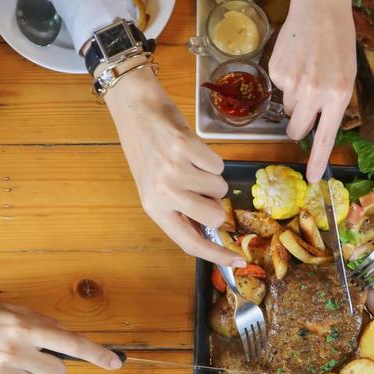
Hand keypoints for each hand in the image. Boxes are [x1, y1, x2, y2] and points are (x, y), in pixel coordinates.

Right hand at [0, 299, 121, 373]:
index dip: (97, 355)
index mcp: (25, 328)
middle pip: (59, 372)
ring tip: (4, 357)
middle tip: (33, 353)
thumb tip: (66, 339)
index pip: (72, 344)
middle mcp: (16, 353)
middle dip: (52, 364)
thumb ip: (43, 324)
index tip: (115, 363)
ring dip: (29, 372)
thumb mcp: (14, 311)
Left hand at [106, 67, 244, 265]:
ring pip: (220, 188)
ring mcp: (174, 170)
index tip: (238, 262)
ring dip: (211, 175)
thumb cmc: (148, 150)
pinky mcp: (185, 148)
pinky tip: (191, 149)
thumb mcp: (155, 187)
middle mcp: (163, 193)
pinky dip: (210, 157)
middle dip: (216, 202)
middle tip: (199, 185)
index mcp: (155, 208)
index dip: (216, 255)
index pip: (189, 243)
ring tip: (190, 162)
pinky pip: (219, 164)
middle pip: (214, 215)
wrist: (136, 111)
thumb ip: (179, 209)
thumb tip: (212, 228)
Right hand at [268, 0, 355, 181]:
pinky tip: (296, 58)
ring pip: (288, 107)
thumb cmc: (339, 40)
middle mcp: (315, 92)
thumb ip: (334, 102)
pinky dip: (285, 78)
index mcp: (338, 95)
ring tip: (307, 68)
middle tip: (305, 105)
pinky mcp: (277, 71)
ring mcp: (293, 82)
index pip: (325, 137)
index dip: (317, 161)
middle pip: (297, 128)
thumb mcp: (347, 74)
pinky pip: (279, 88)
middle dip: (298, 125)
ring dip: (295, 96)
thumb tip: (317, 126)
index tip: (313, 180)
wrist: (320, 5)